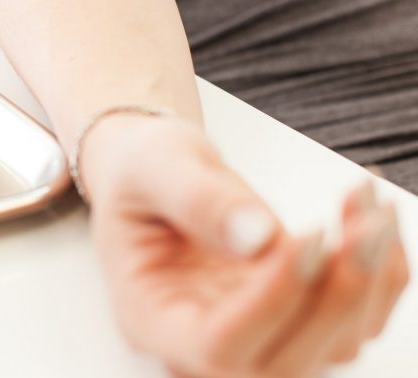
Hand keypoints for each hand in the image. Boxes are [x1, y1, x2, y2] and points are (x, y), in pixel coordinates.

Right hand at [81, 114, 408, 377]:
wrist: (157, 173)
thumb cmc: (142, 170)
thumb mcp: (153, 166)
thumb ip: (197, 198)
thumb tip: (259, 236)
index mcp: (151, 316)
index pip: (216, 344)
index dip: (272, 300)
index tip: (311, 233)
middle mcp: (201, 345)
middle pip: (284, 360)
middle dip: (338, 292)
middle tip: (365, 218)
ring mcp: (254, 338)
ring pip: (332, 345)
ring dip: (367, 280)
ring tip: (368, 205)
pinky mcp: (295, 321)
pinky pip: (356, 321)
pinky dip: (380, 274)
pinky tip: (370, 217)